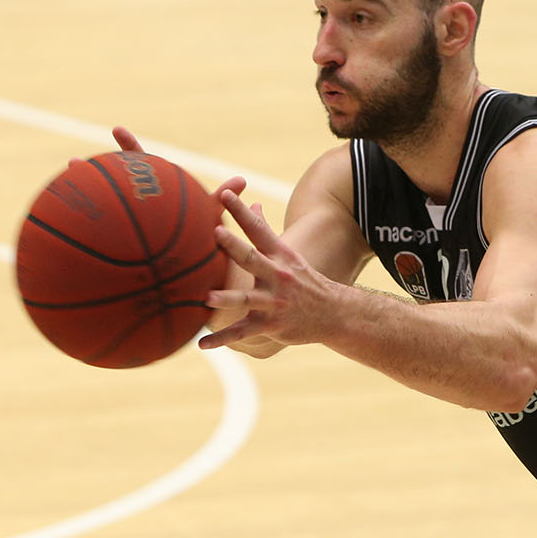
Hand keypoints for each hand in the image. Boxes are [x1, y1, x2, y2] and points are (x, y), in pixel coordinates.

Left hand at [200, 190, 342, 349]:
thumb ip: (265, 232)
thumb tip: (253, 202)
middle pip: (253, 258)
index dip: (242, 211)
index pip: (259, 229)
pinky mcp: (271, 325)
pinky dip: (222, 339)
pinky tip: (202, 344)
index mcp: (280, 256)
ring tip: (207, 297)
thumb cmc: (304, 281)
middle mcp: (277, 276)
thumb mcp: (289, 255)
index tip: (224, 194)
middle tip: (216, 232)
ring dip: (227, 298)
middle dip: (235, 246)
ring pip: (247, 299)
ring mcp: (274, 302)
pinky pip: (243, 332)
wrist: (334, 314)